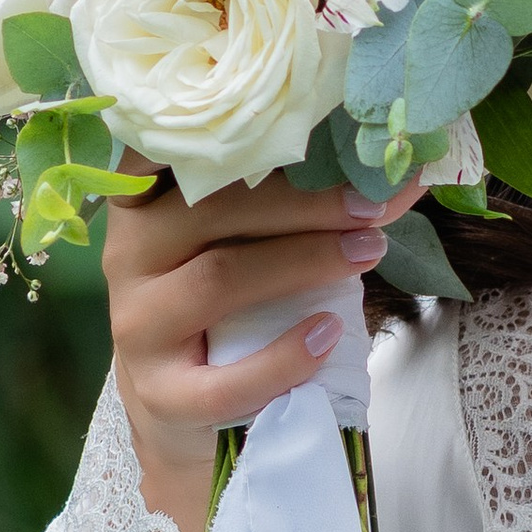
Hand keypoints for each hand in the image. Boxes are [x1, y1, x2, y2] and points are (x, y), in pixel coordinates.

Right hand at [105, 165, 421, 531]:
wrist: (190, 416)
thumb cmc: (230, 309)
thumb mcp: (252, 247)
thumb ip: (305, 206)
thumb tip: (402, 173)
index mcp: (145, 204)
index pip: (166, 150)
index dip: (226, 129)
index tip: (294, 115)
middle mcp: (130, 254)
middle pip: (213, 208)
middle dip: (303, 203)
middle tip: (371, 205)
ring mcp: (137, 325)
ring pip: (220, 277)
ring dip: (303, 261)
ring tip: (366, 253)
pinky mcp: (159, 393)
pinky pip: (221, 378)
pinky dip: (282, 357)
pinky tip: (327, 335)